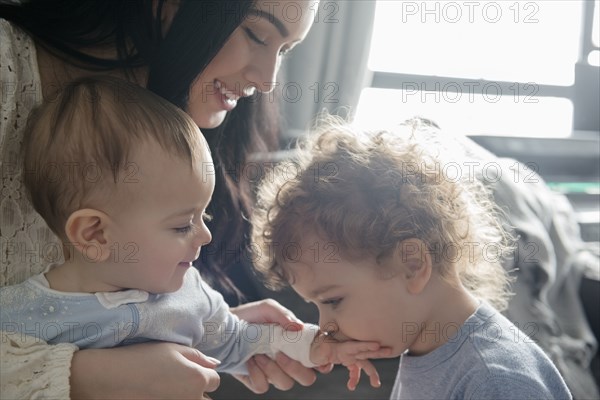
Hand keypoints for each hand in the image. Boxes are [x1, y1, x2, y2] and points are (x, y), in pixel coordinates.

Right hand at [70, 342, 219, 398]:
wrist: (110, 378)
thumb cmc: (141, 359)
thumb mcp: (173, 348)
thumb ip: (198, 356)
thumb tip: (215, 364)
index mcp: (197, 379)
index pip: (215, 380)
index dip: (204, 372)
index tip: (191, 368)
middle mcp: (192, 399)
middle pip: (205, 396)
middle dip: (197, 388)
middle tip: (176, 378)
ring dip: (186, 395)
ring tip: (166, 387)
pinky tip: (157, 393)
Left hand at [230, 299, 328, 392]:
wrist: (224, 326)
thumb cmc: (249, 316)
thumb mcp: (268, 309)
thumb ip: (284, 315)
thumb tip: (299, 328)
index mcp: (297, 344)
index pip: (319, 358)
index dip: (324, 361)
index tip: (317, 355)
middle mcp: (288, 360)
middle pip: (308, 378)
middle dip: (297, 368)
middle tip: (280, 354)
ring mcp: (273, 372)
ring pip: (286, 384)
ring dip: (273, 369)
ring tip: (259, 353)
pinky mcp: (256, 380)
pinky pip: (263, 386)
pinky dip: (257, 374)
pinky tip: (250, 360)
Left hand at [310, 333, 392, 390]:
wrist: (312, 347)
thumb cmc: (315, 346)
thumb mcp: (317, 350)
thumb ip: (322, 355)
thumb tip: (325, 366)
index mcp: (342, 346)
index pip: (356, 345)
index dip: (365, 345)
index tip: (376, 344)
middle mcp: (349, 350)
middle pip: (366, 351)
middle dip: (378, 351)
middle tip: (389, 350)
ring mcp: (350, 355)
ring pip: (364, 363)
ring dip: (371, 373)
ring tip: (376, 384)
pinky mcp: (348, 360)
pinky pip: (356, 370)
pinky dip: (355, 378)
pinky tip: (351, 386)